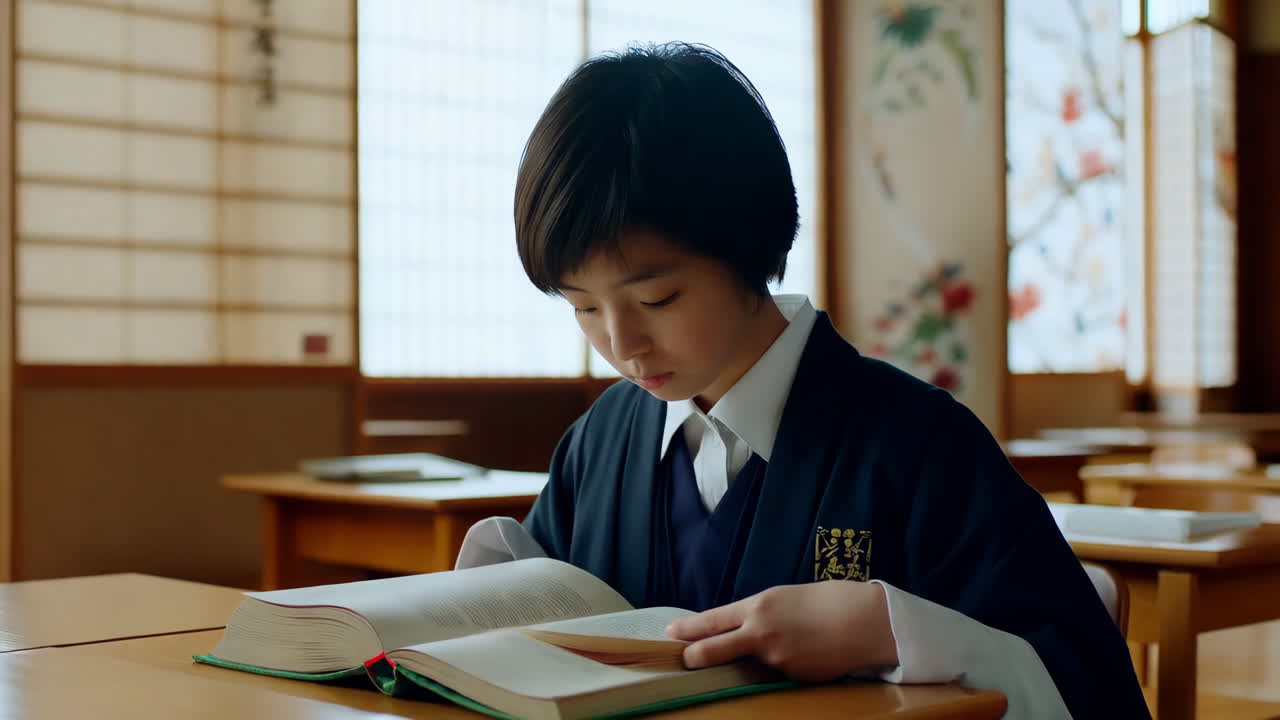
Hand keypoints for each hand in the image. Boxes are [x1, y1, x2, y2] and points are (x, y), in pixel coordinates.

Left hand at [665, 581, 898, 681]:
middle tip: (684, 659)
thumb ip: (757, 614)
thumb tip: (738, 628)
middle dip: (694, 657)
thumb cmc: (827, 600)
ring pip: (750, 664)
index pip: (711, 622)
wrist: (865, 621)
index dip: (687, 629)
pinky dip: (783, 665)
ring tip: (786, 641)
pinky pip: (777, 673)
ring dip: (754, 659)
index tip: (671, 633)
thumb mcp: (784, 598)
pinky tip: (806, 651)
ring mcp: (776, 661)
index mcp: (757, 608)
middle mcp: (761, 636)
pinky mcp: (792, 678)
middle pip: (713, 652)